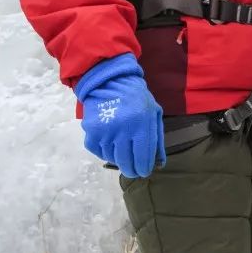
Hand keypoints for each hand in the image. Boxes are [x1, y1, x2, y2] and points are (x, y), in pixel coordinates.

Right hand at [76, 53, 165, 176]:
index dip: (143, 168)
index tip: (143, 171)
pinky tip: (109, 144)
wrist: (109, 81)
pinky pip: (98, 151)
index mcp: (141, 124)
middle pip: (127, 162)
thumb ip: (157, 139)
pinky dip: (103, 152)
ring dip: (118, 159)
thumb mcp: (154, 113)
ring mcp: (105, 131)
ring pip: (112, 158)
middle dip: (131, 170)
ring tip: (121, 151)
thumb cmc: (136, 98)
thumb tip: (159, 163)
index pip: (143, 157)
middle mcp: (123, 130)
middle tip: (132, 170)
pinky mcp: (92, 131)